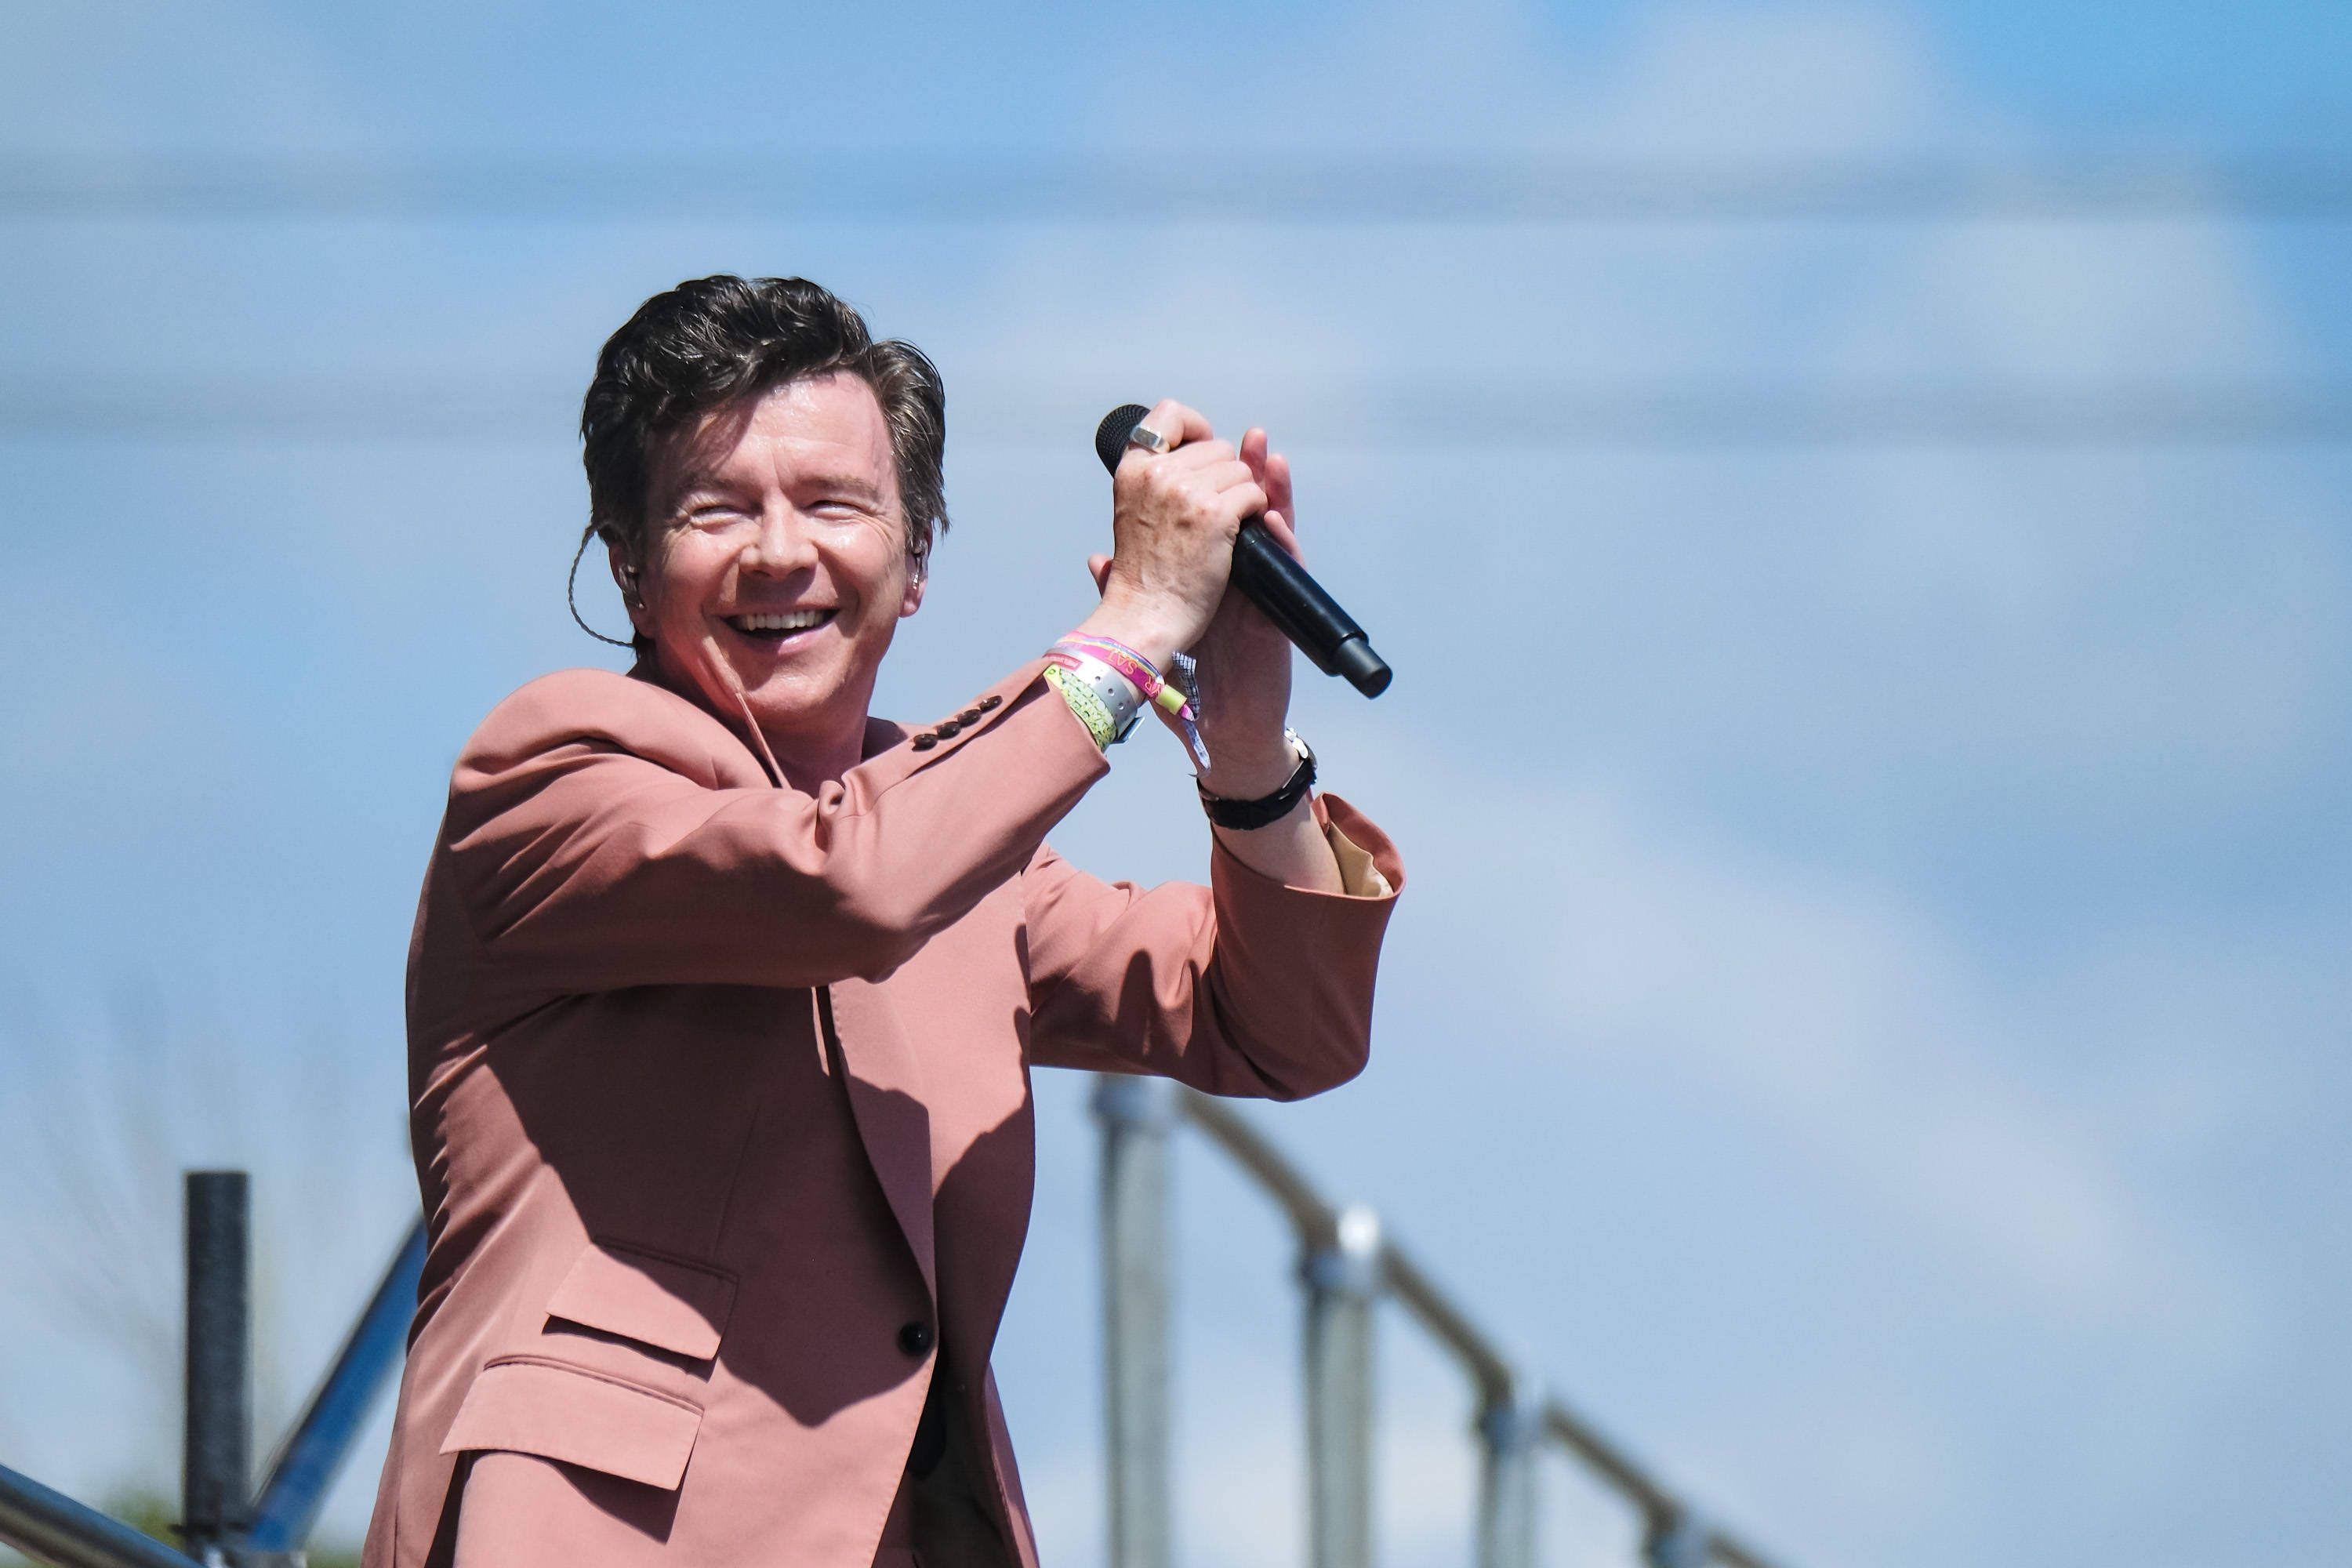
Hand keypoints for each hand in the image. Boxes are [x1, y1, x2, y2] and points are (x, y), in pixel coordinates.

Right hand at [1074, 399, 1266, 669]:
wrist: (1145, 617)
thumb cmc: (1140, 577)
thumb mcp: (1129, 514)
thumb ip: (1147, 482)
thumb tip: (1159, 452)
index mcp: (1132, 470)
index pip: (1169, 415)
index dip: (1194, 427)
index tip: (1204, 447)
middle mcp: (1158, 474)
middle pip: (1216, 447)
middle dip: (1224, 474)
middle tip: (1214, 510)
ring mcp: (1189, 493)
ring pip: (1241, 470)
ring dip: (1242, 496)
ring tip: (1225, 528)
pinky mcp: (1217, 515)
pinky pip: (1253, 494)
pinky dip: (1255, 512)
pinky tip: (1241, 534)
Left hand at [1086, 424, 1302, 798]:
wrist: (1221, 722)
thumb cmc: (1188, 677)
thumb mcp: (1155, 626)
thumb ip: (1125, 590)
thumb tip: (1095, 559)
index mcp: (1206, 565)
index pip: (1212, 507)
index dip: (1209, 474)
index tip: (1198, 444)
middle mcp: (1237, 569)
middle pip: (1245, 506)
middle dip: (1245, 470)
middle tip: (1245, 441)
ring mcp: (1262, 588)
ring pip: (1274, 527)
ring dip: (1274, 489)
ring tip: (1269, 455)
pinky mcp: (1279, 610)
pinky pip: (1289, 567)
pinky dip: (1286, 539)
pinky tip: (1279, 516)